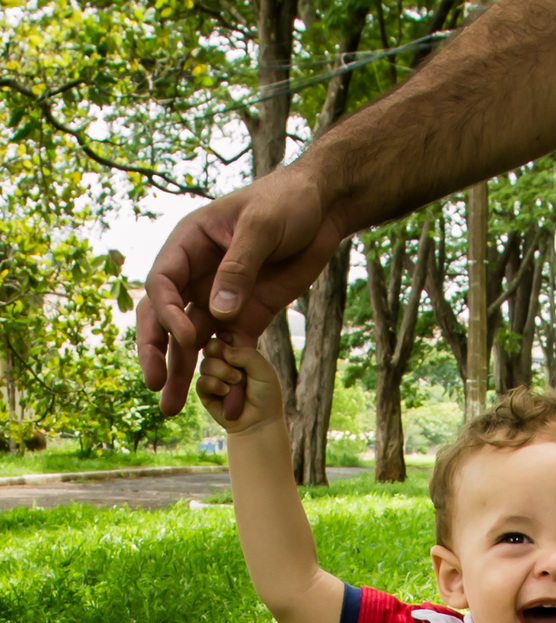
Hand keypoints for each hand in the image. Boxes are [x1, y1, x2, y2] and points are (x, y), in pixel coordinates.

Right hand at [136, 164, 345, 418]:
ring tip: (170, 407)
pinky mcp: (246, 317)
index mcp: (189, 244)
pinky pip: (229, 349)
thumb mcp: (262, 226)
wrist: (321, 210)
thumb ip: (239, 266)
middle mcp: (197, 275)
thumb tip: (216, 311)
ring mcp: (220, 299)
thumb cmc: (286, 202)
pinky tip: (224, 402)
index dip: (167, 313)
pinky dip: (226, 374)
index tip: (186, 338)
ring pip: (191, 340)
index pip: (163, 283)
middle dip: (156, 350)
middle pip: (164, 317)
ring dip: (180, 372)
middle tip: (153, 383)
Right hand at [196, 340, 284, 434]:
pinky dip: (214, 385)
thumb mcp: (263, 370)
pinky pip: (201, 381)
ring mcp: (213, 376)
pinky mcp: (205, 392)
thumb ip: (246, 354)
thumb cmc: (265, 396)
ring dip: (222, 373)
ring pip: (205, 364)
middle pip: (210, 345)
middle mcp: (222, 361)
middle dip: (223, 355)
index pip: (223, 334)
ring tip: (236, 383)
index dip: (228, 340)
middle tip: (238, 371)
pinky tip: (225, 392)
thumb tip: (222, 350)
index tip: (238, 350)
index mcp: (236, 351)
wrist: (259, 423)